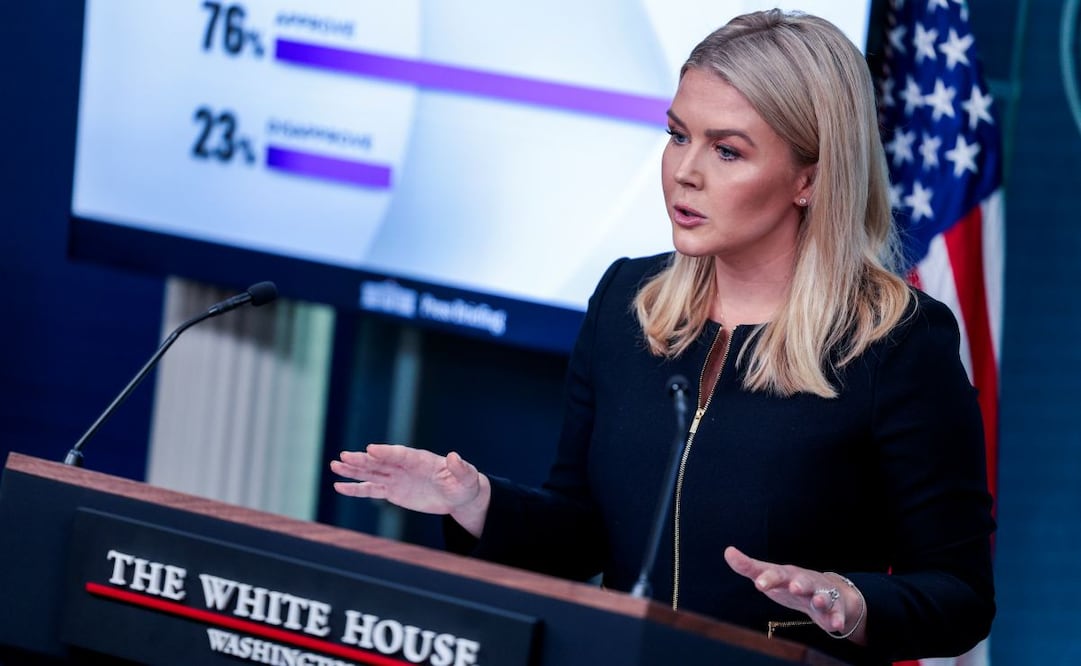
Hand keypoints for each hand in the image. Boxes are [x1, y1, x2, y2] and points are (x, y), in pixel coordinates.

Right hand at [330, 444, 489, 536]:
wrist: (458, 494)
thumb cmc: (463, 483)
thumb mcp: (466, 477)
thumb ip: (460, 468)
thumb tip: (454, 456)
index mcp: (420, 459)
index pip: (400, 454)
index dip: (386, 452)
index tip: (370, 449)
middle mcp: (404, 466)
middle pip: (380, 461)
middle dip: (362, 459)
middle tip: (344, 456)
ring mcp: (396, 478)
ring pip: (371, 473)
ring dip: (353, 470)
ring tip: (334, 466)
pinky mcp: (392, 491)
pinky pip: (371, 489)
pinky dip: (355, 489)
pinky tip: (339, 486)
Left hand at [724, 546, 866, 643]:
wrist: (826, 591)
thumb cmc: (790, 583)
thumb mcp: (770, 576)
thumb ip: (748, 567)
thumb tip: (728, 551)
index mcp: (787, 575)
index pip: (776, 574)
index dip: (768, 578)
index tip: (758, 584)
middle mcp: (805, 581)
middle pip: (802, 581)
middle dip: (799, 584)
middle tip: (794, 587)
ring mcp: (821, 593)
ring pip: (822, 595)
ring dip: (821, 598)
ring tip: (818, 602)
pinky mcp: (833, 608)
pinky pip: (836, 613)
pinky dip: (836, 619)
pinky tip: (835, 625)